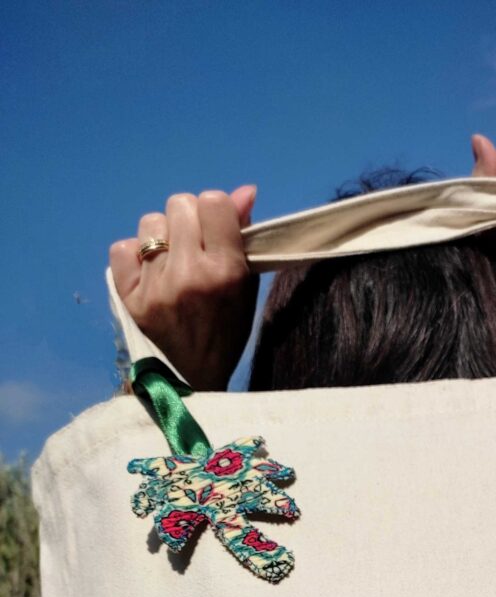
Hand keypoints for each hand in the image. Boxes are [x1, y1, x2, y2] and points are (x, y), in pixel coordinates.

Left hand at [109, 185, 257, 390]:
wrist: (193, 379)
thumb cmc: (227, 330)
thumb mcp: (246, 287)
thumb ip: (242, 238)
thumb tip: (245, 190)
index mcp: (225, 272)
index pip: (214, 201)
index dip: (216, 210)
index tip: (217, 229)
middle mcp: (190, 274)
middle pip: (180, 204)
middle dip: (189, 219)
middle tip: (194, 245)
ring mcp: (156, 285)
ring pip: (150, 222)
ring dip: (163, 235)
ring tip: (171, 261)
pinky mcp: (129, 296)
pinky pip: (122, 248)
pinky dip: (134, 255)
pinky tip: (148, 271)